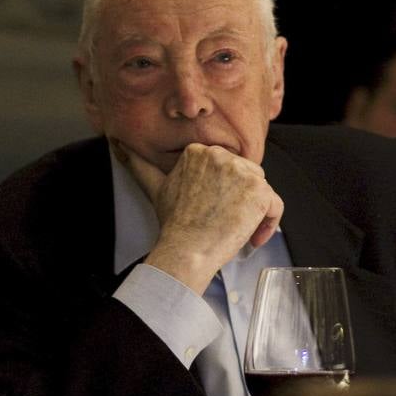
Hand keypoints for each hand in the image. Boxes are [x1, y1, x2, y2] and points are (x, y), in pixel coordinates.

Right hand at [118, 141, 283, 292]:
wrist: (186, 249)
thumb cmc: (175, 224)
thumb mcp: (156, 187)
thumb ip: (141, 165)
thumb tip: (119, 146)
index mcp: (200, 151)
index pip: (227, 168)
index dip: (225, 193)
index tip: (215, 212)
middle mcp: (222, 156)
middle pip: (246, 177)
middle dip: (241, 201)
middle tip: (226, 224)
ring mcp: (242, 173)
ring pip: (262, 191)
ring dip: (255, 214)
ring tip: (238, 232)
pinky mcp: (259, 192)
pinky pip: (275, 205)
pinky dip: (269, 224)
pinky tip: (252, 237)